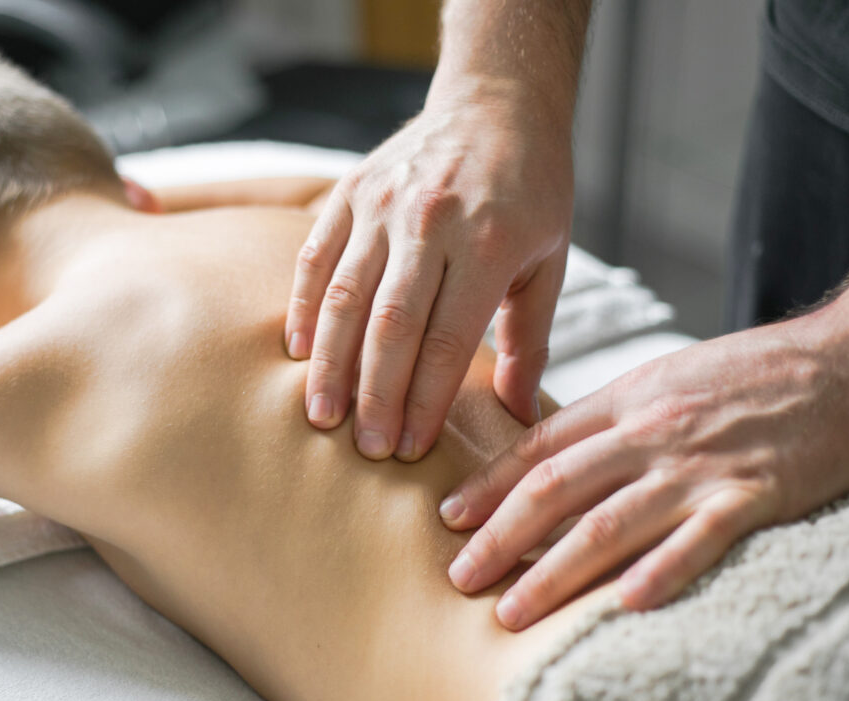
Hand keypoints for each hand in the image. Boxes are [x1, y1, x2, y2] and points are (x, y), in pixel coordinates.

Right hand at [285, 80, 573, 460]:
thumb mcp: (549, 262)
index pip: (448, 340)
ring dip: (331, 363)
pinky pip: (316, 258)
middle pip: (391, 325)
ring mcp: (385, 204)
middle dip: (375, 395)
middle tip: (367, 448)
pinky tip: (299, 352)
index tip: (413, 449)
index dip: (426, 400)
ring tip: (323, 416)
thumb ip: (531, 341)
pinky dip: (305, 307)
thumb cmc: (531, 192)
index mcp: (491, 243)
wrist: (497, 103)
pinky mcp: (350, 192)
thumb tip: (521, 418)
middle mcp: (433, 222)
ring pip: (345, 296)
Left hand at [439, 317, 848, 628]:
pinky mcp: (753, 496)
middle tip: (459, 576)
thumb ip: (616, 413)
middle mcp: (652, 431)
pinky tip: (620, 605)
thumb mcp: (670, 375)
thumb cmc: (760, 372)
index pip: (540, 445)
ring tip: (511, 610)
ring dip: (551, 572)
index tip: (449, 516)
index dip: (489, 484)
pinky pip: (696, 541)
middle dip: (499, 535)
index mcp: (629, 399)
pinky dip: (656, 573)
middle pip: (556, 488)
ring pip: (607, 524)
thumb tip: (560, 449)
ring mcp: (699, 465)